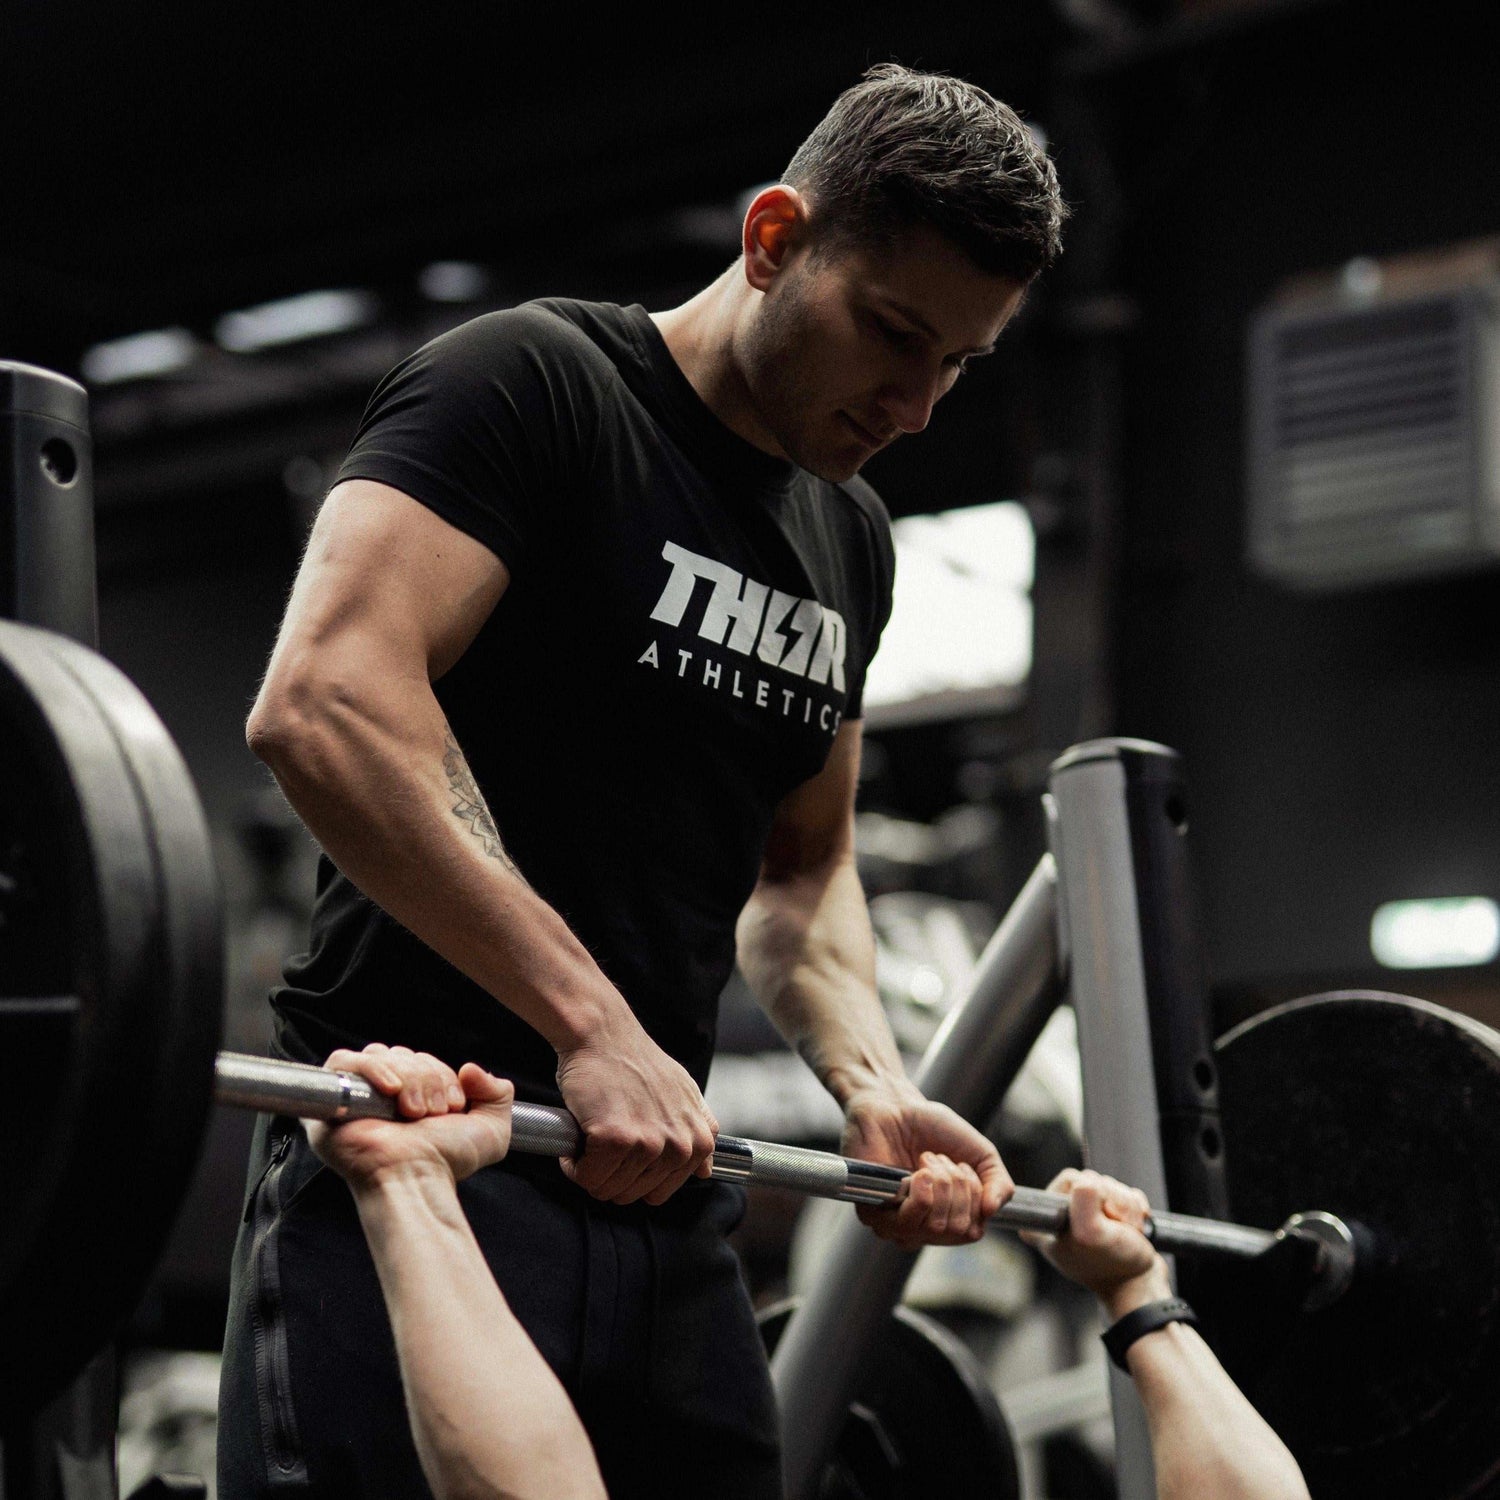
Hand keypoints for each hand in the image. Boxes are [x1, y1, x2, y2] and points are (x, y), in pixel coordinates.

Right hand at [306, 1043, 513, 1189]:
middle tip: (431, 1113)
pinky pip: (346, 1061)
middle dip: (426, 1078)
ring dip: (407, 1078)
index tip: (452, 1107)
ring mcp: (355, 1096)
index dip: (442, 1075)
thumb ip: (497, 1093)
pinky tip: (391, 1090)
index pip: (422, 1060)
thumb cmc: (447, 1161)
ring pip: (382, 1054)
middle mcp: (381, 1095)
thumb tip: (471, 1069)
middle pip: (403, 1054)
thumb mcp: (491, 1129)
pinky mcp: (330, 1101)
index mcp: (410, 1097)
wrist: (418, 1177)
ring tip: (413, 1112)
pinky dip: (374, 1068)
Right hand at [554, 1010, 718, 1205]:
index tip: (620, 1155)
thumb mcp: (684, 1092)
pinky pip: (587, 1177)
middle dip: (610, 1175)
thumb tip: (705, 1171)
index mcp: (698, 1142)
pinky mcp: (616, 1139)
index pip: (660, 1192)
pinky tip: (576, 1139)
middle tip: (601, 1142)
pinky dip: (573, 1165)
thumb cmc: (636, 1061)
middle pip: (632, 1195)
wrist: (602, 1034)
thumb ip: (699, 1130)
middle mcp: (679, 1146)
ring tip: (590, 1136)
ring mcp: (648, 1143)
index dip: (633, 1177)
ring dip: (590, 1170)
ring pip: (608, 1189)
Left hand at [842, 1085, 1012, 1248]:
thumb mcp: (981, 1154)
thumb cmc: (934, 1129)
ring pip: (936, 1228)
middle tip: (940, 1159)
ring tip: (926, 1161)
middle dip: (958, 1185)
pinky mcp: (871, 1214)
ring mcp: (895, 1224)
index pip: (972, 1231)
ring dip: (942, 1184)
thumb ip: (999, 1184)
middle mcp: (920, 1228)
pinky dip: (922, 1190)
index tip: (961, 1166)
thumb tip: (992, 1212)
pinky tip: (915, 1171)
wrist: (895, 1105)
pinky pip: (907, 1222)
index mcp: (945, 1219)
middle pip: (957, 1230)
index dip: (975, 1195)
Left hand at [1018, 1168, 1172, 1317]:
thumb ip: (1083, 1198)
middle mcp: (1059, 1218)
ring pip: (1110, 1186)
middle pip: (1092, 1180)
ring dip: (1128, 1207)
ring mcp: (1084, 1216)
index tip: (1096, 1223)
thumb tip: (1088, 1182)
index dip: (1092, 1194)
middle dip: (1115, 1201)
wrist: (1141, 1286)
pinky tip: (1136, 1228)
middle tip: (1118, 1228)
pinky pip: (1124, 1194)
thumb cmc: (1115, 1264)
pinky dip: (1135, 1208)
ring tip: (1129, 1232)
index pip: (1070, 1179)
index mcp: (1044, 1223)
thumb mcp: (1089, 1233)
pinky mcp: (1106, 1216)